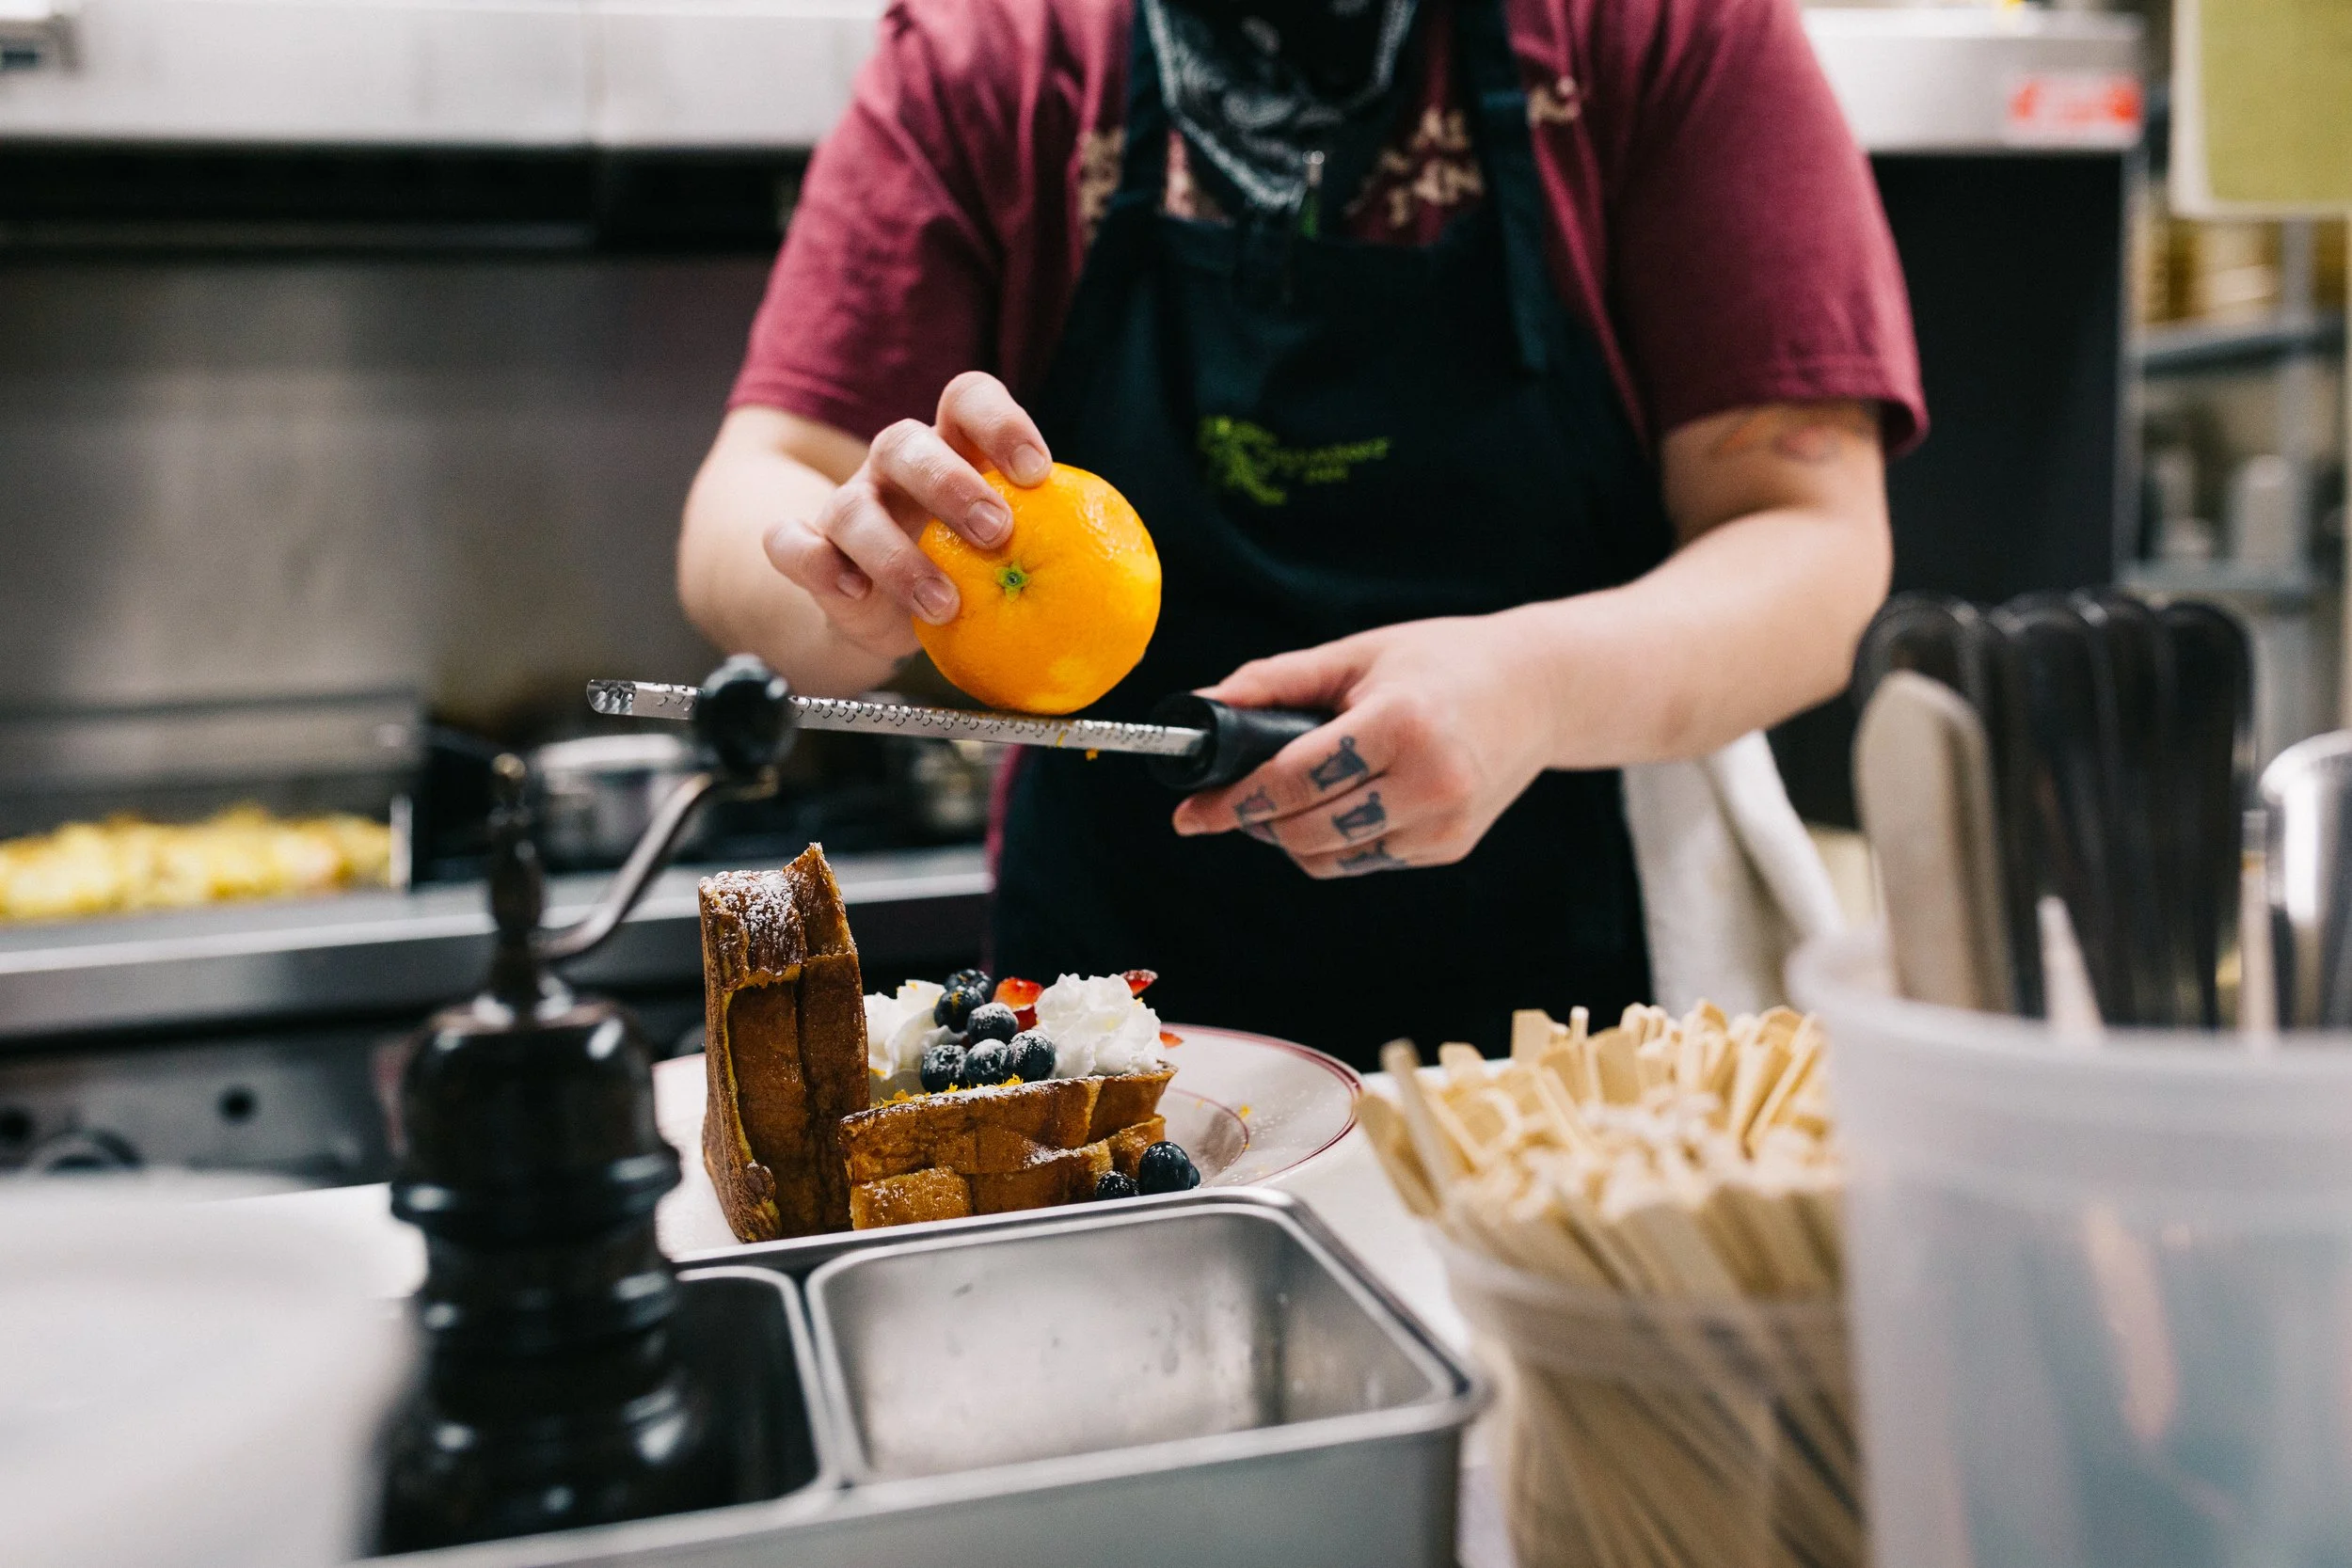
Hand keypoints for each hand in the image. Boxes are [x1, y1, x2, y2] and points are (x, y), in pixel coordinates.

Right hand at [760, 372, 1051, 662]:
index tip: (1038, 472)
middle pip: (908, 443)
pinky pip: (793, 545)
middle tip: (997, 532)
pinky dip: (815, 564)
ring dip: (899, 555)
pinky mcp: (812, 551)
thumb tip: (1135, 612)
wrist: (874, 605)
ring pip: (855, 506)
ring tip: (943, 604)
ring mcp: (848, 504)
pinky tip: (849, 595)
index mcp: (952, 447)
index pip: (970, 399)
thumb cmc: (959, 569)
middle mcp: (896, 465)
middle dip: (952, 483)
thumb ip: (1053, 560)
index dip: (1002, 423)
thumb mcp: (1008, 557)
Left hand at [1169, 615, 1555, 878]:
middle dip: (1255, 822)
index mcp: (1401, 722)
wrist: (1540, 690)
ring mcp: (1445, 823)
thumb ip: (1277, 682)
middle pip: (1305, 831)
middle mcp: (1430, 780)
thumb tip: (1204, 705)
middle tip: (1229, 803)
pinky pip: (1366, 860)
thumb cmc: (1441, 661)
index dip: (1232, 801)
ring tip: (1284, 800)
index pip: (1294, 779)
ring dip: (1291, 837)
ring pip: (1330, 859)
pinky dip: (1336, 842)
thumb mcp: (1358, 654)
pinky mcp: (1451, 848)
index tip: (1190, 813)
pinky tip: (1342, 804)